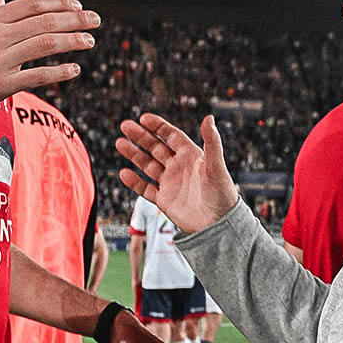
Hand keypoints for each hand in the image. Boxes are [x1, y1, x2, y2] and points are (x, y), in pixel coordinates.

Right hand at [0, 0, 98, 127]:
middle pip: (46, 21)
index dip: (59, 3)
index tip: (77, 6)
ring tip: (90, 41)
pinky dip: (60, 71)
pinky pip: (37, 75)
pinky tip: (74, 69)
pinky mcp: (0, 86)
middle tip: (96, 20)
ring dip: (74, 41)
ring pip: (46, 44)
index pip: (32, 4)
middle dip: (76, 19)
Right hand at [116, 113, 239, 233]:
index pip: (171, 136)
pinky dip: (135, 182)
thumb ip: (212, 142)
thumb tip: (209, 117)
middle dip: (140, 136)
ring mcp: (170, 183)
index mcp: (191, 156)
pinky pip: (145, 188)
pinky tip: (124, 173)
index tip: (143, 118)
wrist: (218, 225)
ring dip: (134, 154)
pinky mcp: (164, 200)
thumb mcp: (216, 165)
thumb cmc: (222, 194)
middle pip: (155, 147)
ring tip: (119, 143)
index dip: (158, 126)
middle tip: (126, 125)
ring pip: (147, 165)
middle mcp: (179, 167)